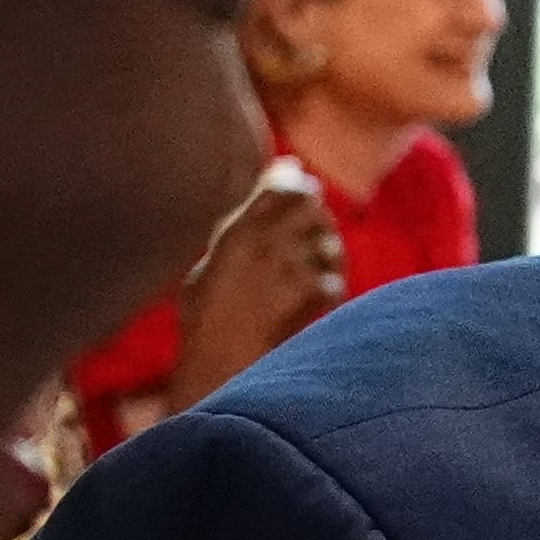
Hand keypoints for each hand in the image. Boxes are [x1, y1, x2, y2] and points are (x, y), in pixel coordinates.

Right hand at [168, 175, 346, 401]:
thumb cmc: (204, 320)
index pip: (274, 189)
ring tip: (325, 259)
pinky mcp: (309, 293)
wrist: (218, 360)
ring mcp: (289, 267)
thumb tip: (246, 215)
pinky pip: (334, 281)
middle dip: (316, 211)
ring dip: (330, 249)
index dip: (292, 180)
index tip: (304, 179)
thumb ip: (232, 238)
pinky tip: (327, 295)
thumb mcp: (209, 269)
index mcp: (235, 234)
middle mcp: (264, 243)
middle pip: (307, 206)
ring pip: (327, 241)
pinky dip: (333, 287)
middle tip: (320, 221)